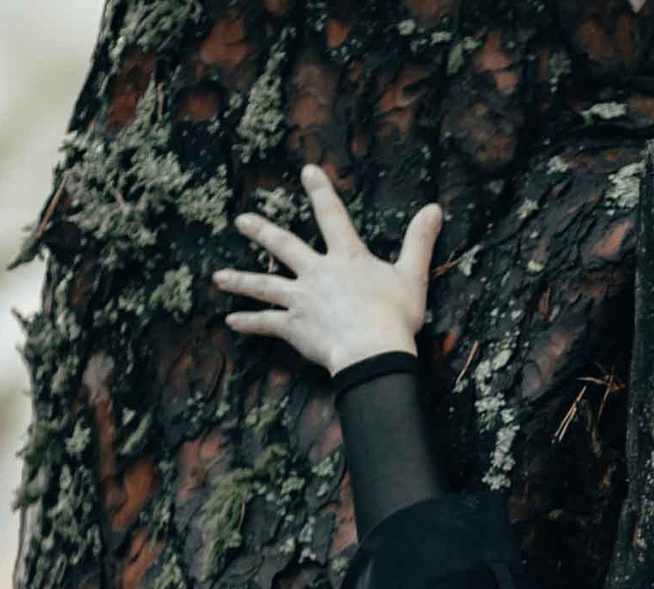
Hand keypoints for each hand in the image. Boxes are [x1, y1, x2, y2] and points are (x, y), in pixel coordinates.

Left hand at [216, 165, 442, 373]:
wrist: (371, 351)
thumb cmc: (394, 317)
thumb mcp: (412, 276)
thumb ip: (419, 241)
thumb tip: (434, 209)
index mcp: (346, 258)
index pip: (332, 216)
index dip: (321, 191)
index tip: (307, 171)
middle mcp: (317, 272)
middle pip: (284, 246)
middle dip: (262, 232)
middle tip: (242, 220)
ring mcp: (301, 299)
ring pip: (264, 285)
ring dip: (240, 280)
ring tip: (219, 277)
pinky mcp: (293, 326)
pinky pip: (266, 323)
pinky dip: (249, 323)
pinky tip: (231, 321)